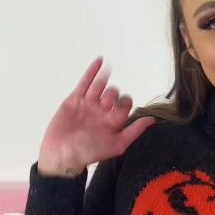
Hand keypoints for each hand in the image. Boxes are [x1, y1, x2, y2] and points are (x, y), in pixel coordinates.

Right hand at [37, 56, 155, 177]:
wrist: (63, 154)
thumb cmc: (89, 152)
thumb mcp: (117, 144)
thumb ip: (134, 131)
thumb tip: (151, 120)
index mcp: (112, 122)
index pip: (124, 105)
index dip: (125, 103)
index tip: (119, 108)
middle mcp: (101, 112)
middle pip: (113, 94)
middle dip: (112, 95)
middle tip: (106, 104)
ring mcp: (88, 104)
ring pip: (100, 87)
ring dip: (105, 82)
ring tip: (107, 76)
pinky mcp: (74, 100)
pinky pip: (85, 83)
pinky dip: (92, 71)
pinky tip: (100, 60)